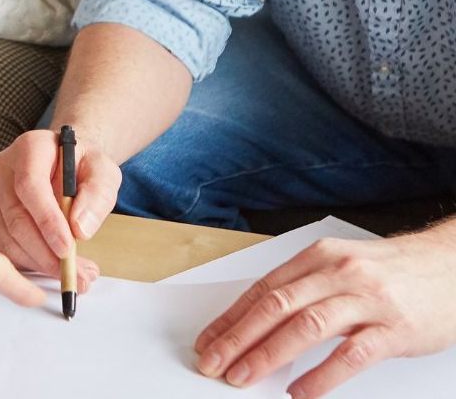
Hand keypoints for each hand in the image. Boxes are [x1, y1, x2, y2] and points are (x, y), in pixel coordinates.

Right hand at [0, 129, 120, 285]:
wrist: (65, 164)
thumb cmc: (81, 165)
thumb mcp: (102, 171)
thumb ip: (97, 195)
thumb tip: (80, 228)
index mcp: (30, 147)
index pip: (31, 185)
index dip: (47, 220)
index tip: (68, 249)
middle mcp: (2, 168)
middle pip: (16, 217)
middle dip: (46, 253)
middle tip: (75, 273)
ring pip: (7, 238)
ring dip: (39, 264)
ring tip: (73, 275)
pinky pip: (2, 248)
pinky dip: (27, 264)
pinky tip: (51, 267)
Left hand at [195, 221, 455, 396]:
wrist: (449, 266)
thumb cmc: (393, 272)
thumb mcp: (343, 267)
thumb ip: (306, 288)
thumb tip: (258, 322)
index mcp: (321, 256)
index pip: (266, 288)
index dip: (233, 316)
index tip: (209, 341)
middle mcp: (339, 272)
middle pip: (278, 305)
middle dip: (239, 337)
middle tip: (214, 363)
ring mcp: (366, 299)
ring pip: (306, 325)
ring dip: (269, 354)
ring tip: (244, 378)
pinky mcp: (393, 328)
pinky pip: (351, 355)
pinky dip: (321, 376)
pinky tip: (300, 393)